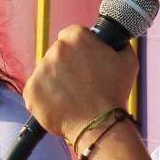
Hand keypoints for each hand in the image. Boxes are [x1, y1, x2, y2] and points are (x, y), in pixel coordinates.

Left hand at [26, 25, 138, 142]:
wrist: (100, 124)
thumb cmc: (115, 93)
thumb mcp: (128, 61)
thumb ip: (120, 45)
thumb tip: (116, 41)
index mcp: (77, 37)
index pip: (70, 35)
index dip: (78, 50)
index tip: (84, 63)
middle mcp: (56, 49)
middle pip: (57, 54)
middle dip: (66, 66)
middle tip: (81, 84)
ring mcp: (41, 70)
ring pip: (46, 73)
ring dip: (55, 82)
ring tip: (73, 98)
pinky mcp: (31, 90)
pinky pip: (36, 92)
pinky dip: (46, 99)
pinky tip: (61, 106)